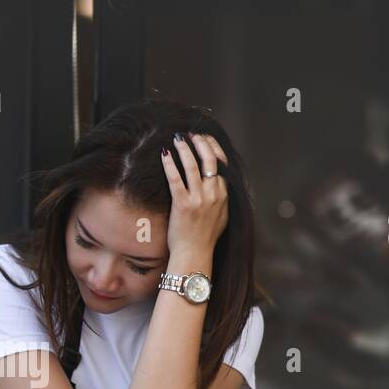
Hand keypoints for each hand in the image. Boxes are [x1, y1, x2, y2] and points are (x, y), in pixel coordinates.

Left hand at [161, 132, 228, 263]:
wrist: (195, 254)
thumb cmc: (206, 238)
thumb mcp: (222, 216)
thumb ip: (222, 199)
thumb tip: (219, 184)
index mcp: (224, 195)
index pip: (221, 163)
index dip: (212, 147)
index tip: (204, 139)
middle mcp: (213, 194)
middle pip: (209, 159)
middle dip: (200, 142)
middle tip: (190, 134)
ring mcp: (198, 199)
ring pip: (192, 166)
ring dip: (184, 148)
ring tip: (177, 139)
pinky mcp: (182, 205)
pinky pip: (175, 179)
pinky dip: (170, 164)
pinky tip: (164, 154)